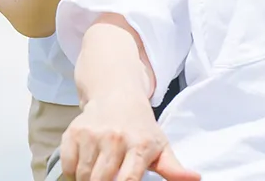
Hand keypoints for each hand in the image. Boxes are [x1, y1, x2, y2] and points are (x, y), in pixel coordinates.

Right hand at [59, 95, 198, 180]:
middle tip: (110, 178)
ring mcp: (93, 134)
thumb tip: (195, 179)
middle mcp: (115, 138)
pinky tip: (86, 164)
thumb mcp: (160, 145)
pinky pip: (68, 165)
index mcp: (140, 145)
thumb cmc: (140, 126)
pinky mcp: (74, 131)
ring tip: (99, 174)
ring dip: (88, 180)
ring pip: (84, 176)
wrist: (116, 93)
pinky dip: (73, 171)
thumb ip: (174, 169)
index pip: (127, 180)